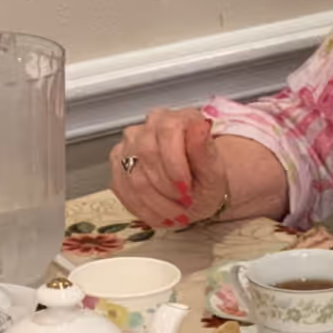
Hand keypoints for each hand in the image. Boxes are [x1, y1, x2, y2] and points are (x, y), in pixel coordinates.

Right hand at [109, 109, 228, 229]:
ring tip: (175, 213)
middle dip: (166, 187)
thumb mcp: (214, 170)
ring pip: (133, 176)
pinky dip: (143, 208)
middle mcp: (150, 125)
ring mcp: (130, 143)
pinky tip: (160, 214)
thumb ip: (205, 150)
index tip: (187, 188)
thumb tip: (200, 126)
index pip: (168, 131)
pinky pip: (122, 188)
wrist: (196, 190)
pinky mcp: (118, 163)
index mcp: (178, 119)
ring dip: (156, 202)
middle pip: (146, 154)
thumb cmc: (206, 178)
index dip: (175, 165)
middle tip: (184, 204)